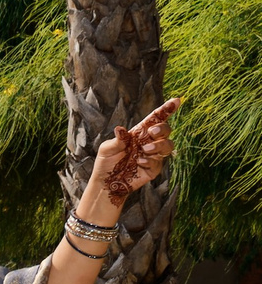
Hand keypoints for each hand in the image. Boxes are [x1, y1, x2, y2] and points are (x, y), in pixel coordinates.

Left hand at [83, 97, 182, 212]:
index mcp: (139, 133)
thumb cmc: (106, 162)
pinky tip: (140, 162)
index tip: (176, 100)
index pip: (155, 119)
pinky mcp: (153, 169)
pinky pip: (159, 163)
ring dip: (160, 145)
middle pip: (166, 130)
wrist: (106, 183)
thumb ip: (116, 140)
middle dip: (163, 129)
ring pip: (168, 145)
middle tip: (152, 132)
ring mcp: (153, 155)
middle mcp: (149, 142)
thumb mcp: (107, 149)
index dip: (166, 109)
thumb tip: (120, 129)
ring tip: (146, 149)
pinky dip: (151, 161)